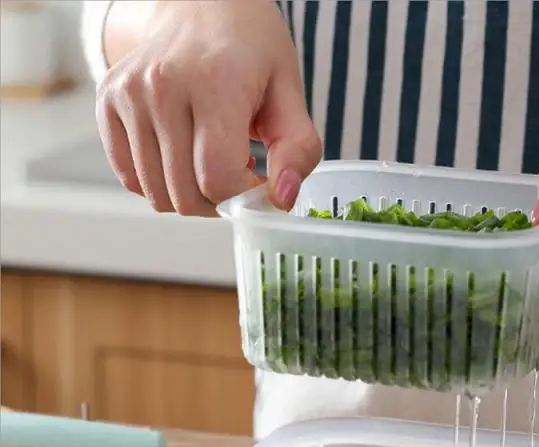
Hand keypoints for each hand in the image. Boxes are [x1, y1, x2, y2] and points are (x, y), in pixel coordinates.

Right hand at [96, 0, 321, 215]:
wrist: (201, 4)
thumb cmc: (251, 50)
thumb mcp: (290, 92)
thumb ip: (298, 150)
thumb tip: (281, 200)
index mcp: (214, 82)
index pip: (217, 178)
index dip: (244, 196)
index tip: (257, 179)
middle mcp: (162, 86)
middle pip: (186, 194)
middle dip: (219, 202)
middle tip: (236, 174)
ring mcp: (129, 94)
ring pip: (158, 194)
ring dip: (191, 195)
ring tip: (211, 161)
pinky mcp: (108, 102)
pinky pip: (131, 179)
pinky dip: (160, 183)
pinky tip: (183, 157)